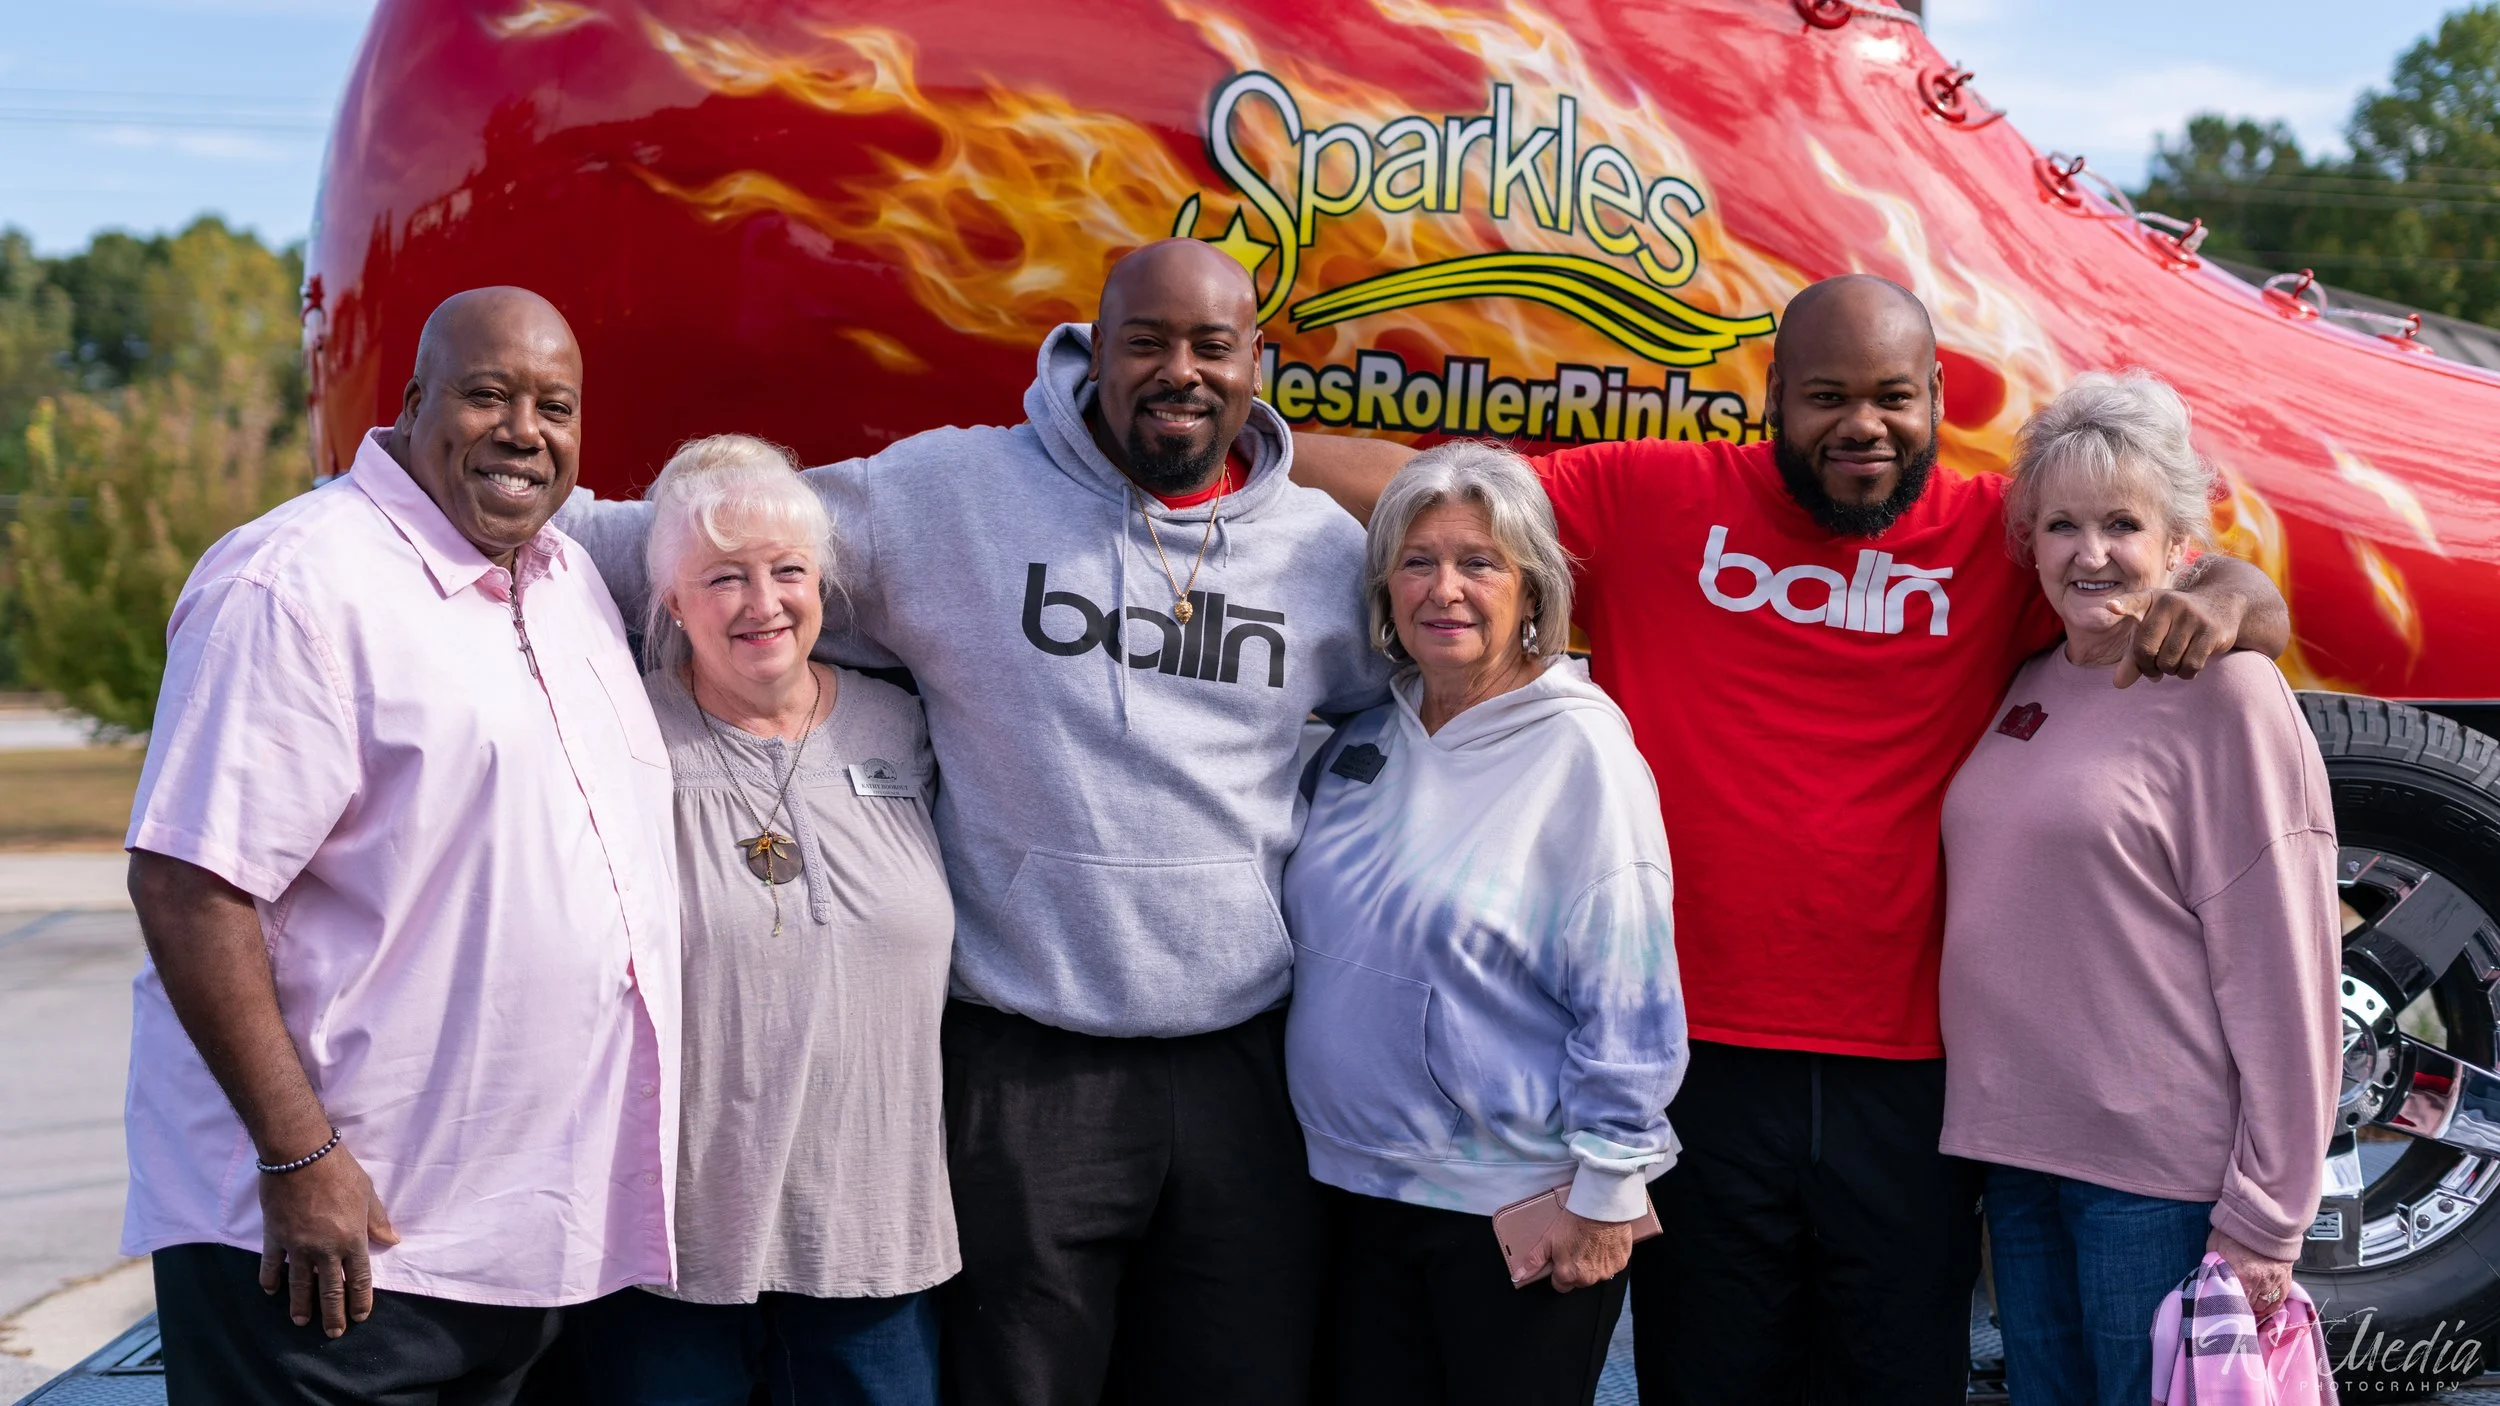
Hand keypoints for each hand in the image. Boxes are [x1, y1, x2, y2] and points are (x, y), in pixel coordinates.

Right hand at [258, 1142, 397, 1336]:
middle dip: (332, 1314)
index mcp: (352, 1240)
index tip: (360, 1317)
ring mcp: (297, 1246)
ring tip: (301, 1321)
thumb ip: (376, 1221)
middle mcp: (325, 1249)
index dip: (359, 1301)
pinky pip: (271, 1265)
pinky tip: (271, 1290)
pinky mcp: (274, 1237)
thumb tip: (391, 1240)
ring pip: (299, 1284)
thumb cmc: (339, 1171)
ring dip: (300, 1305)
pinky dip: (270, 1279)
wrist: (301, 1155)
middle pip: (330, 1290)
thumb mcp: (366, 1194)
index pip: (358, 1279)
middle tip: (333, 1333)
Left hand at [1538, 1209, 1636, 1292]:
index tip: (1562, 1258)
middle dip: (1577, 1269)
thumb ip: (1534, 1261)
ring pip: (1596, 1274)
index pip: (1560, 1285)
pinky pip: (1612, 1265)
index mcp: (1568, 1275)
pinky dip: (1608, 1257)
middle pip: (1579, 1281)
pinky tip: (1603, 1242)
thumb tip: (1519, 1276)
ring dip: (1593, 1264)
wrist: (1600, 1207)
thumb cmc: (1574, 1221)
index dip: (1559, 1272)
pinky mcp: (1620, 1262)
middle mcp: (1588, 1278)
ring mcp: (1606, 1272)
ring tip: (1590, 1243)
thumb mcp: (1548, 1239)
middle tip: (1576, 1247)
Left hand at [2108, 587, 2244, 686]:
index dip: (2123, 606)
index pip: (2134, 602)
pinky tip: (2187, 667)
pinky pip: (2190, 665)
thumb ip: (2133, 657)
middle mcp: (2170, 603)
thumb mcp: (2152, 632)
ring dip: (2168, 671)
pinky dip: (2185, 674)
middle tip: (2154, 668)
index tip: (2111, 607)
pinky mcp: (2210, 631)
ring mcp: (2192, 616)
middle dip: (2147, 667)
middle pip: (2146, 649)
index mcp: (2150, 600)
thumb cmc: (2175, 624)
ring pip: (2168, 661)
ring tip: (2173, 662)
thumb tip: (2119, 684)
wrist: (2220, 607)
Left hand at [2208, 1228, 2294, 1317]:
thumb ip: (2213, 1267)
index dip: (2227, 1306)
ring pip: (2265, 1306)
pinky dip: (2270, 1304)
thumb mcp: (2215, 1247)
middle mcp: (2260, 1282)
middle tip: (2232, 1307)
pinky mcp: (2286, 1278)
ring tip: (2246, 1305)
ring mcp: (2275, 1282)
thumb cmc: (2235, 1230)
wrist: (2262, 1217)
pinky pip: (2279, 1300)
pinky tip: (2262, 1304)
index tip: (2222, 1308)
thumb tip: (2208, 1280)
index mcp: (2241, 1275)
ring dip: (2255, 1307)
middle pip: (2249, 1306)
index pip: (2233, 1303)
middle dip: (2240, 1306)